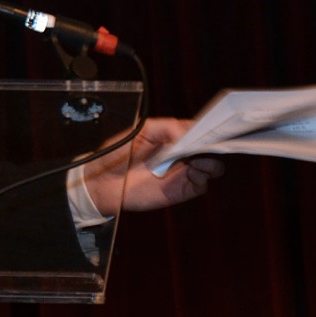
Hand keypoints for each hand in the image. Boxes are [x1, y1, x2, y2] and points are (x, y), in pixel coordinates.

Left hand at [83, 117, 224, 215]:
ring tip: (199, 156)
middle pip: (208, 148)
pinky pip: (201, 184)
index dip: (207, 128)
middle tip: (208, 142)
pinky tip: (194, 168)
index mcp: (172, 137)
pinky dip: (203, 176)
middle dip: (213, 143)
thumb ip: (166, 127)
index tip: (212, 127)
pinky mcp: (179, 189)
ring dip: (210, 160)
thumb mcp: (140, 130)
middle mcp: (180, 153)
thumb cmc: (117, 153)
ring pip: (211, 166)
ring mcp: (181, 171)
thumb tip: (187, 132)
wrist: (102, 180)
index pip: (198, 130)